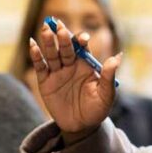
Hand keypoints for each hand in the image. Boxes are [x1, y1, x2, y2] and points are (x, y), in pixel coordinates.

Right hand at [29, 19, 121, 142]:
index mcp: (86, 65)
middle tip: (59, 26)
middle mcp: (71, 65)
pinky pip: (40, 66)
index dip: (81, 40)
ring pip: (52, 54)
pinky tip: (33, 45)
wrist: (81, 127)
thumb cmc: (97, 110)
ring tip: (45, 29)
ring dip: (48, 42)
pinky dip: (36, 56)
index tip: (82, 38)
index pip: (83, 48)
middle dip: (63, 37)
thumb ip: (109, 77)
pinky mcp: (45, 81)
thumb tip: (118, 56)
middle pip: (65, 47)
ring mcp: (57, 72)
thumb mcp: (106, 95)